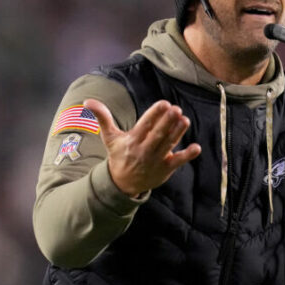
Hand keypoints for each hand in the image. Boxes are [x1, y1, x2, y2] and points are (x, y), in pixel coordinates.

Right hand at [84, 98, 201, 196]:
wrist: (123, 183)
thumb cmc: (119, 155)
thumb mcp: (110, 137)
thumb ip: (103, 118)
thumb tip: (87, 101)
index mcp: (132, 140)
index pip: (145, 125)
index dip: (155, 114)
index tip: (164, 103)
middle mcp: (144, 150)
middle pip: (158, 134)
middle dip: (167, 121)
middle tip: (176, 109)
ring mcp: (156, 160)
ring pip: (168, 144)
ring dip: (178, 132)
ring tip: (184, 120)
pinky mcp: (165, 168)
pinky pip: (178, 161)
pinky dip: (187, 155)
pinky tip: (196, 147)